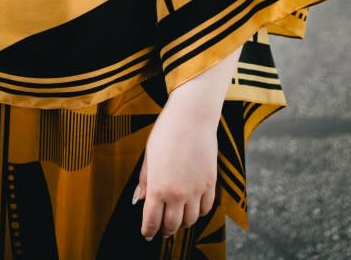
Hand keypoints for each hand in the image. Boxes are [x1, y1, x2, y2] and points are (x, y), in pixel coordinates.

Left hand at [133, 100, 216, 239]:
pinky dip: (199, 213)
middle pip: (172, 225)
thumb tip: (140, 199)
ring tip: (177, 218)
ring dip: (182, 223)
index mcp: (158, 187)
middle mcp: (178, 193)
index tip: (146, 234)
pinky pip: (206, 208)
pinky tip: (193, 208)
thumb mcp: (149, 155)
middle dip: (165, 230)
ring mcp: (196, 190)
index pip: (152, 221)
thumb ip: (145, 180)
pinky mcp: (210, 183)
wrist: (191, 117)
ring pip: (190, 220)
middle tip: (161, 230)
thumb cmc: (167, 132)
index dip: (148, 231)